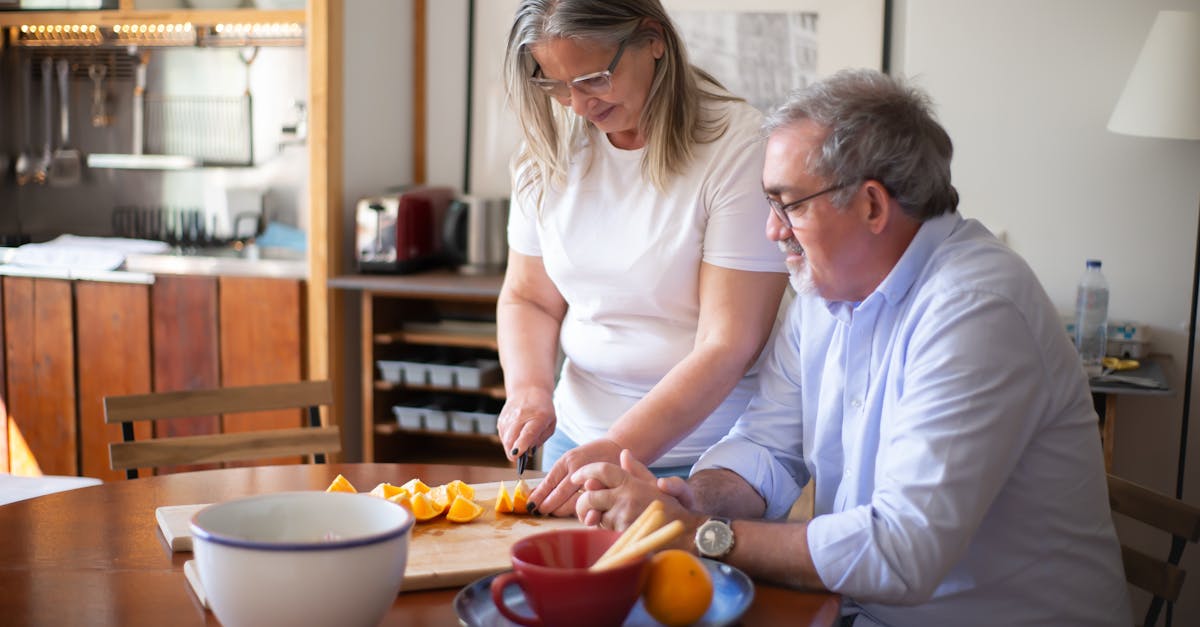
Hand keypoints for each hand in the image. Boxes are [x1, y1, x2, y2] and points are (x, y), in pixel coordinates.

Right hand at [497, 387, 555, 461]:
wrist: (528, 390)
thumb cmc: (542, 409)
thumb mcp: (550, 423)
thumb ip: (540, 439)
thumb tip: (528, 453)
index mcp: (538, 418)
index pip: (528, 433)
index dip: (521, 445)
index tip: (517, 454)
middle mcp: (521, 416)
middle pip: (511, 440)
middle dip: (513, 453)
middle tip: (520, 457)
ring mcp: (509, 417)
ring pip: (505, 441)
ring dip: (511, 447)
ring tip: (520, 441)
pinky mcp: (501, 420)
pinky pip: (502, 437)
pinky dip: (508, 440)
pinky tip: (515, 434)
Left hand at [527, 438, 622, 516]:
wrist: (614, 449)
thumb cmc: (589, 457)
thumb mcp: (571, 460)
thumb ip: (556, 476)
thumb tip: (535, 493)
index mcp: (568, 460)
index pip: (549, 482)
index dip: (539, 495)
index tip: (531, 505)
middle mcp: (580, 468)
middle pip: (559, 494)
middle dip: (548, 506)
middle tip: (539, 512)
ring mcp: (593, 478)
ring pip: (573, 501)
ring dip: (561, 510)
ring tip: (553, 513)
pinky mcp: (604, 487)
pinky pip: (588, 504)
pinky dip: (578, 511)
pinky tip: (571, 514)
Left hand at [573, 450, 699, 548]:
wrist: (688, 532)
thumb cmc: (672, 507)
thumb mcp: (656, 484)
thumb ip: (637, 470)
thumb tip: (624, 454)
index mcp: (631, 482)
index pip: (602, 470)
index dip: (585, 472)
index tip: (576, 477)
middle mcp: (626, 497)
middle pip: (590, 496)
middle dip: (583, 502)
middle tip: (586, 507)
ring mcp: (624, 516)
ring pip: (597, 516)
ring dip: (599, 519)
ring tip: (613, 519)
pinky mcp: (623, 534)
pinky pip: (605, 532)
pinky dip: (607, 532)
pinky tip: (621, 530)